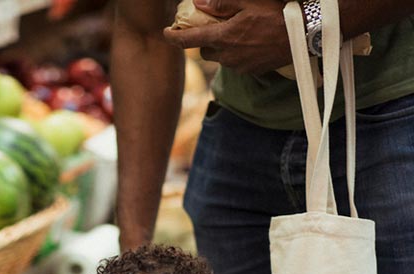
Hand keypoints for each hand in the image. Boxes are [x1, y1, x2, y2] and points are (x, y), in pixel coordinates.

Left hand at [164, 0, 291, 74]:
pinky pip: (236, 63)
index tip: (165, 33)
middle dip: (204, 40)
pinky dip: (236, 54)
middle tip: (213, 27)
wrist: (302, 35)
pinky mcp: (250, 72)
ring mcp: (238, 66)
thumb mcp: (249, 1)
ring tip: (237, 33)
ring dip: (222, 47)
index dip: (174, 37)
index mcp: (223, 37)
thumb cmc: (276, 13)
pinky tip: (250, 43)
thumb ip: (221, 3)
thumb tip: (198, 3)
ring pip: (220, 58)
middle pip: (204, 51)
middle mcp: (226, 56)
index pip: (189, 40)